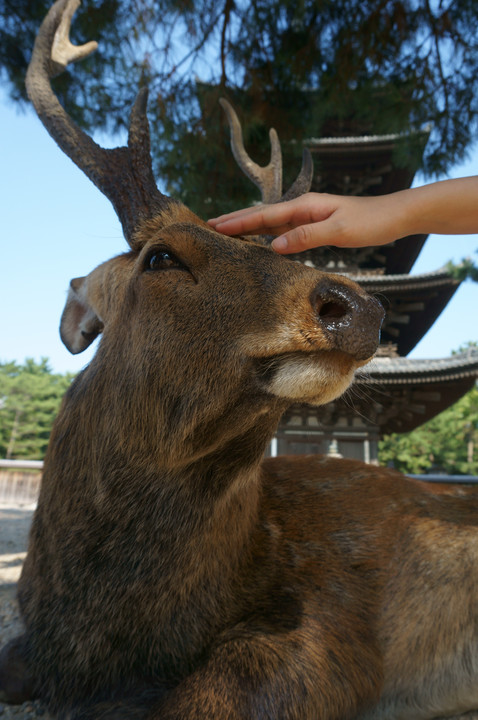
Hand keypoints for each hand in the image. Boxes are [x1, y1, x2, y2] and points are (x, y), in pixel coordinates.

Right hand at [208, 193, 407, 252]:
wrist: (394, 216)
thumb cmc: (370, 221)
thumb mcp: (338, 231)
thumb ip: (306, 236)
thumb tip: (274, 245)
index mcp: (305, 205)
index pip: (264, 215)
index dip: (238, 221)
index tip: (214, 225)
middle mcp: (303, 208)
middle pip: (262, 215)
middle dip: (235, 220)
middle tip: (209, 225)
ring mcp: (308, 216)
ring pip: (271, 223)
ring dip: (248, 227)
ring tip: (226, 231)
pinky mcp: (315, 226)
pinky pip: (284, 230)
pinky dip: (266, 234)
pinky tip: (260, 240)